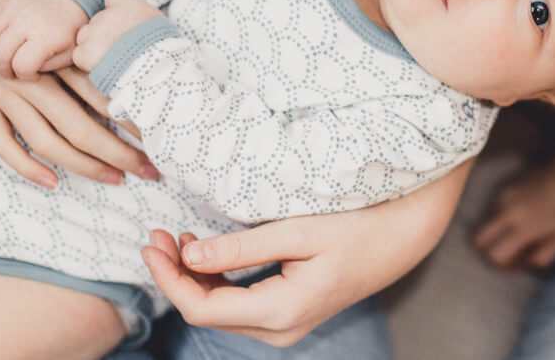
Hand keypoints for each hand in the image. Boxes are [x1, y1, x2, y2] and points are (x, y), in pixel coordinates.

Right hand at [0, 0, 88, 79]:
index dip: (24, 76)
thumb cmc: (72, 27)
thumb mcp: (72, 50)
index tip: (32, 75)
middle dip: (3, 69)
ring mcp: (13, 10)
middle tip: (12, 73)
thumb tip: (29, 73)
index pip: (22, 65)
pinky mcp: (5, 3)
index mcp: (47, 36)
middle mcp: (26, 21)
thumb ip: (52, 66)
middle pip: (0, 54)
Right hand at [0, 0, 156, 186]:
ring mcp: (3, 93)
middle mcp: (31, 78)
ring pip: (46, 141)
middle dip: (118, 152)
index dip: (133, 118)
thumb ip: (101, 27)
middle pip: (80, 126)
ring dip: (84, 165)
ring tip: (117, 178)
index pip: (103, 94)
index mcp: (56, 54)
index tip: (161, 134)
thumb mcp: (68, 5)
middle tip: (151, 168)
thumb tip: (150, 38)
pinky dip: (26, 165)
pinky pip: (2, 142)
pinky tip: (53, 181)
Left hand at [72, 0, 162, 72]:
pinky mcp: (86, 52)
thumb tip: (124, 10)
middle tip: (121, 46)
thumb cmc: (161, 46)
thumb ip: (139, 12)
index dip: (118, 16)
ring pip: (85, 35)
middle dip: (105, 31)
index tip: (125, 27)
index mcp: (127, 5)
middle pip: (97, 19)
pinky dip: (88, 61)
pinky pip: (79, 54)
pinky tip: (103, 65)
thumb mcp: (156, 19)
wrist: (156, 69)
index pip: (113, 2)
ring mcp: (95, 33)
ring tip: (113, 57)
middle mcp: (108, 15)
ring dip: (94, 45)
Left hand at [141, 160, 472, 345]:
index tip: (152, 243)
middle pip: (207, 312)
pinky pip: (239, 304)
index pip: (203, 308)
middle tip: (157, 234)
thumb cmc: (358, 226)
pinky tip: (205, 251)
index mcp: (282, 310)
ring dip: (193, 277)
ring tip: (175, 238)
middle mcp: (280, 329)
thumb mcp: (299, 230)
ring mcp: (285, 325)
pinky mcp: (288, 313)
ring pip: (220, 310)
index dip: (169, 279)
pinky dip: (216, 279)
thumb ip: (242, 246)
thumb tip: (189, 256)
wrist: (402, 239)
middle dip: (175, 275)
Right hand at [474, 162, 554, 269]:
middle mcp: (508, 212)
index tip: (517, 262)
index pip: (496, 253)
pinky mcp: (503, 188)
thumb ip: (545, 256)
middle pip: (479, 239)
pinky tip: (519, 216)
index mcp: (524, 227)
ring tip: (516, 231)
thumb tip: (527, 262)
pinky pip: (493, 209)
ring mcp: (503, 197)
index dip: (502, 265)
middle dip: (488, 249)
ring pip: (485, 223)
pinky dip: (501, 218)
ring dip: (497, 233)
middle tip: (507, 250)